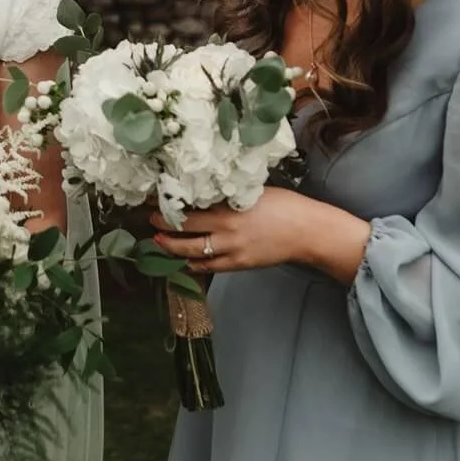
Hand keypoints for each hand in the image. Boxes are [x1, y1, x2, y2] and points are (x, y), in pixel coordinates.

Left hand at [149, 187, 370, 282]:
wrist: (307, 231)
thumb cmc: (284, 206)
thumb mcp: (252, 193)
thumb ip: (227, 197)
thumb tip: (203, 195)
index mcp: (228, 209)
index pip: (189, 208)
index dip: (170, 206)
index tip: (155, 201)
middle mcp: (226, 230)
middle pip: (184, 231)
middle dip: (164, 227)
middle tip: (152, 221)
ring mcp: (232, 250)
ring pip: (192, 252)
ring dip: (173, 248)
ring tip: (160, 242)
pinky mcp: (239, 264)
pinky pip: (209, 266)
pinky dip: (194, 264)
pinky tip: (184, 260)